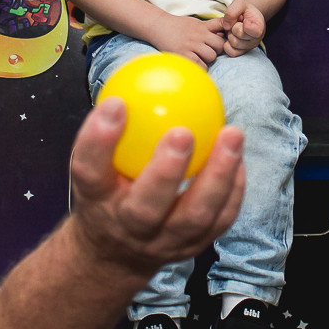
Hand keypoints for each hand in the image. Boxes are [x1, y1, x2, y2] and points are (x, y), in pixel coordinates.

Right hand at [69, 98, 245, 273]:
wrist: (113, 254)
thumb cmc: (107, 192)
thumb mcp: (94, 165)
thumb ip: (111, 130)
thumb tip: (139, 74)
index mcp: (95, 200)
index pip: (89, 171)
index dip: (99, 139)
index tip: (116, 102)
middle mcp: (126, 226)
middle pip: (145, 206)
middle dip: (166, 171)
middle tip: (183, 131)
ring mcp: (162, 243)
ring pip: (192, 217)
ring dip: (217, 176)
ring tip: (233, 135)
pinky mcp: (191, 248)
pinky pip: (219, 220)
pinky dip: (232, 189)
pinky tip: (239, 158)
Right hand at [149, 14, 226, 67]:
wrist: (157, 26)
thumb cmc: (177, 26)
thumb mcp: (194, 22)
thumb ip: (208, 27)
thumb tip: (223, 34)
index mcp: (203, 26)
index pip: (222, 27)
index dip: (226, 34)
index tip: (222, 39)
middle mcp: (199, 35)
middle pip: (220, 46)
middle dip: (217, 50)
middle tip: (208, 50)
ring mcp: (191, 45)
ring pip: (211, 56)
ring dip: (208, 59)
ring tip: (199, 57)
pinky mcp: (184, 55)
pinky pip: (201, 65)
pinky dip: (201, 67)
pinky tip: (195, 63)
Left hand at [220, 0, 265, 56]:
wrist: (247, 16)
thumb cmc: (244, 10)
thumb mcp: (239, 3)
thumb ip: (232, 12)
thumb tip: (226, 27)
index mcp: (260, 27)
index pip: (247, 28)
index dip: (240, 22)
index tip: (244, 19)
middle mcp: (257, 40)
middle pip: (238, 35)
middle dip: (233, 27)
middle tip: (237, 23)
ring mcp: (249, 47)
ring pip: (234, 44)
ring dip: (230, 35)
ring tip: (235, 29)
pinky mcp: (241, 52)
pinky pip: (230, 52)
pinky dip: (227, 44)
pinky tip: (231, 37)